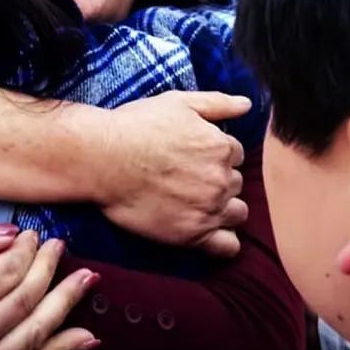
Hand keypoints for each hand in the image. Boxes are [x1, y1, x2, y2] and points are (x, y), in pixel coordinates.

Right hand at [0, 223, 100, 349]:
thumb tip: (10, 234)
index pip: (6, 271)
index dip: (27, 250)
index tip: (34, 233)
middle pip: (26, 301)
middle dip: (50, 269)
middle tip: (60, 246)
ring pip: (35, 335)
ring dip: (66, 305)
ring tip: (88, 280)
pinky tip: (84, 337)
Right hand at [97, 91, 250, 256]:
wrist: (102, 159)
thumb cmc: (136, 126)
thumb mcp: (178, 102)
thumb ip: (217, 103)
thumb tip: (247, 104)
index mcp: (221, 147)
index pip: (235, 155)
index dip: (215, 154)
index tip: (193, 156)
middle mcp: (221, 179)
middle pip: (235, 183)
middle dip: (217, 180)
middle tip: (188, 178)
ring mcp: (209, 209)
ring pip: (236, 213)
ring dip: (223, 208)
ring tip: (195, 203)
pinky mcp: (192, 235)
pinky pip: (227, 247)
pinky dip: (224, 242)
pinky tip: (207, 232)